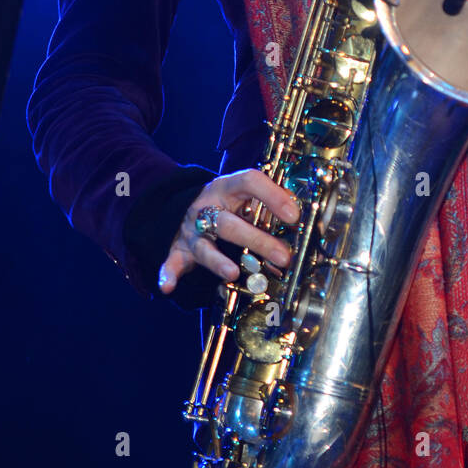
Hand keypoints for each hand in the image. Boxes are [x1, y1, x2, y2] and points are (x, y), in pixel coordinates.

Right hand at [158, 168, 300, 295]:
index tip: (294, 215)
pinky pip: (171, 262)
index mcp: (227, 187)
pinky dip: (168, 274)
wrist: (187, 205)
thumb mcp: (246, 196)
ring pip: (205, 245)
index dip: (272, 195)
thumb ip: (269, 205)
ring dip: (218, 261)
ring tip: (233, 274)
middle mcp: (207, 206)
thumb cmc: (228, 204)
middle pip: (229, 223)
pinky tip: (167, 286)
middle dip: (257, 240)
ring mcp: (191, 229)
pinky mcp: (179, 249)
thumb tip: (300, 217)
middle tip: (283, 256)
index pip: (249, 182)